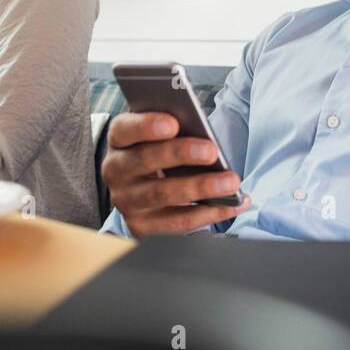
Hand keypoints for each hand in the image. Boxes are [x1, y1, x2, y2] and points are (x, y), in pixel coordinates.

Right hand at [101, 111, 250, 236]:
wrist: (144, 189)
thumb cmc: (162, 151)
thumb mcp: (161, 136)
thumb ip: (175, 130)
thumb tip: (204, 136)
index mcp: (120, 140)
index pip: (124, 129)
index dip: (146, 126)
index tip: (173, 123)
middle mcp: (116, 170)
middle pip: (144, 160)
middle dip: (180, 154)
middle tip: (212, 151)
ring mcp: (126, 201)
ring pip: (162, 194)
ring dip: (200, 187)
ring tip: (231, 182)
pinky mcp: (141, 226)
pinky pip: (177, 222)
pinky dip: (209, 213)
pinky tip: (233, 203)